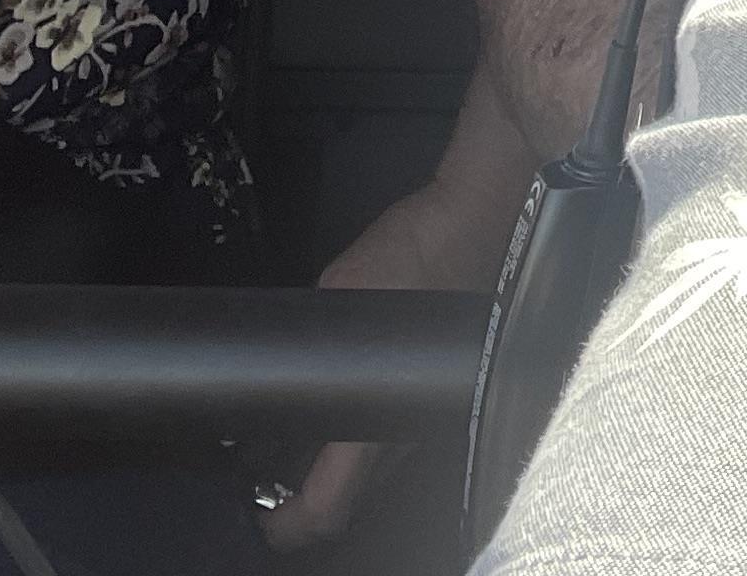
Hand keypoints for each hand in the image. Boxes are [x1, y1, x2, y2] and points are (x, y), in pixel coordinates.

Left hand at [265, 87, 544, 550]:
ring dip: (341, 464)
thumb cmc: (418, 250)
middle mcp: (411, 427)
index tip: (268, 520)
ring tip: (302, 438)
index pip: (329, 507)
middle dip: (310, 496)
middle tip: (274, 476)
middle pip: (353, 499)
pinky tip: (350, 400)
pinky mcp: (446, 390)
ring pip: (379, 468)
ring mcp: (433, 413)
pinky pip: (401, 431)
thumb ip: (310, 340)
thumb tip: (284, 358)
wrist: (479, 220)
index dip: (289, 525)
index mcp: (380, 412)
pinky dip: (370, 431)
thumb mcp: (336, 293)